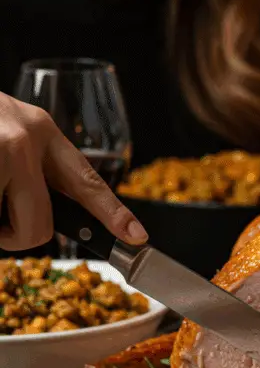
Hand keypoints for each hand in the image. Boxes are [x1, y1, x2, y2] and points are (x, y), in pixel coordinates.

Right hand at [0, 93, 147, 250]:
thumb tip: (42, 217)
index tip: (138, 237)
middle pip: (40, 227)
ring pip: (7, 231)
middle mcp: (22, 141)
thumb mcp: (8, 130)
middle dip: (16, 237)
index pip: (86, 179)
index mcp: (40, 130)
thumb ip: (31, 167)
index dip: (114, 213)